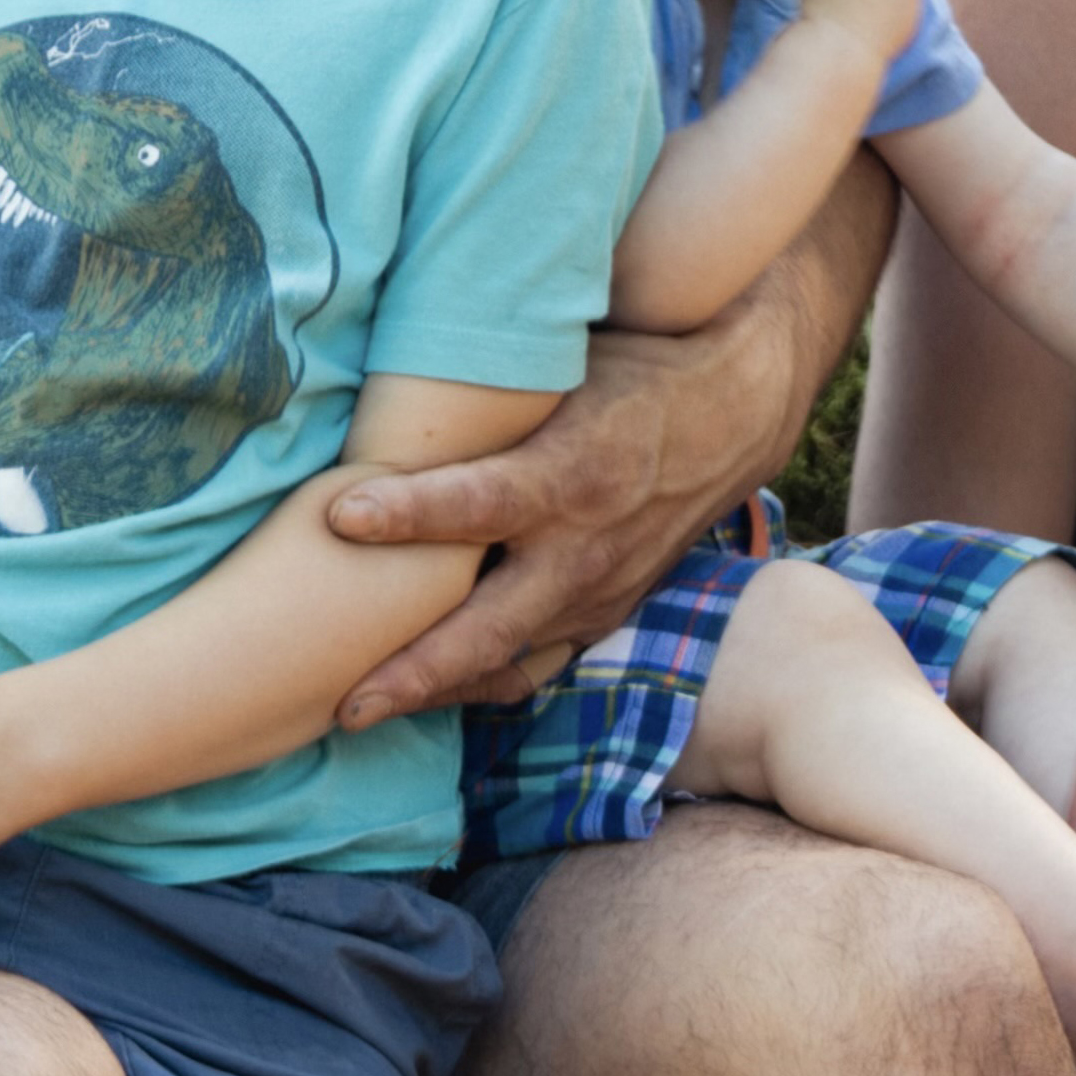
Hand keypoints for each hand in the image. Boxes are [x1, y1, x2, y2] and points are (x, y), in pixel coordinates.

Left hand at [324, 326, 779, 723]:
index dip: (406, 512)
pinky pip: (533, 665)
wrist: (735, 414)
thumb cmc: (631, 372)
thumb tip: (385, 373)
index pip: (475, 503)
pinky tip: (427, 688)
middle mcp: (582, 549)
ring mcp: (597, 594)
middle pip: (486, 627)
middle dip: (412, 670)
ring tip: (361, 709)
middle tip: (342, 702)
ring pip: (504, 662)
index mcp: (569, 474)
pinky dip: (479, 681)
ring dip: (434, 690)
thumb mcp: (567, 366)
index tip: (339, 516)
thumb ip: (489, 395)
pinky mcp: (604, 615)